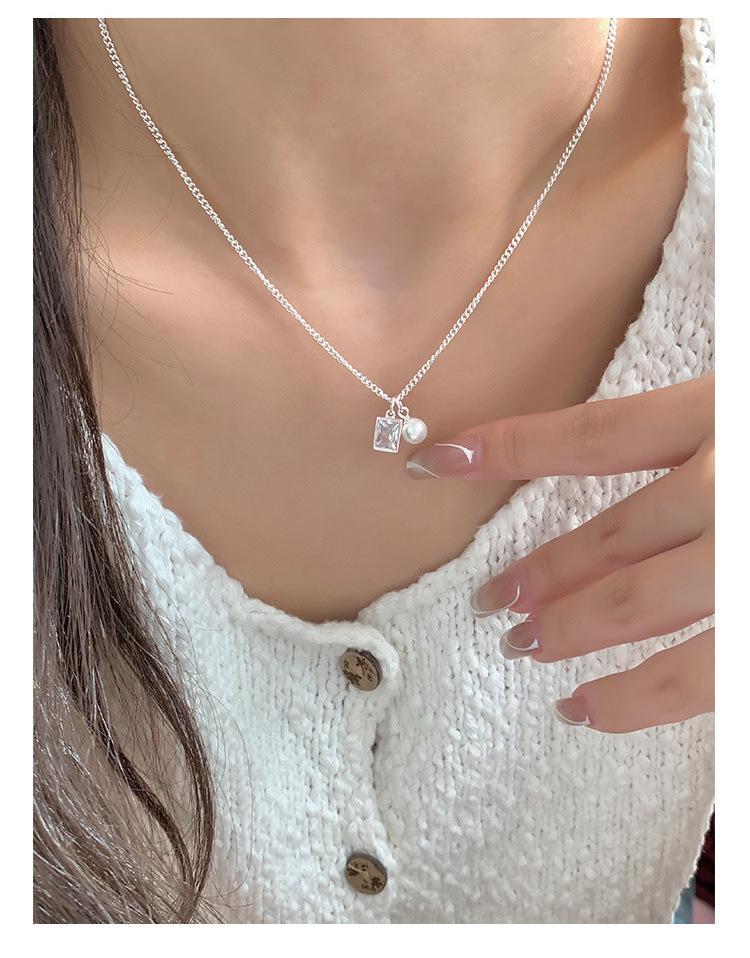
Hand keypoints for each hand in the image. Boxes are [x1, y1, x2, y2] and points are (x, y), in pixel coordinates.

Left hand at [405, 376, 713, 732]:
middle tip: (491, 599)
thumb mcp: (748, 406)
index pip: (592, 435)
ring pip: (634, 604)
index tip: (437, 460)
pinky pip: (693, 677)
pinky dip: (630, 699)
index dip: (508, 448)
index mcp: (718, 417)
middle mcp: (725, 485)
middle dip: (541, 571)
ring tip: (519, 645)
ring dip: (567, 629)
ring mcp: (742, 561)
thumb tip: (640, 450)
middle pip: (609, 534)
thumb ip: (696, 428)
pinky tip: (584, 708)